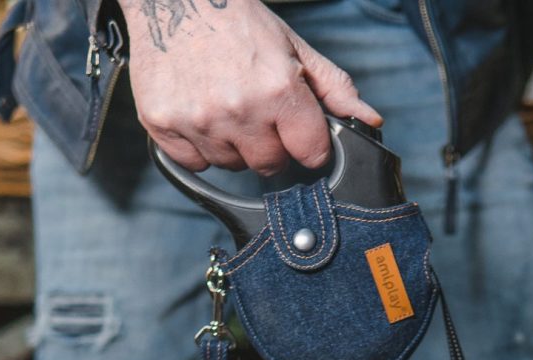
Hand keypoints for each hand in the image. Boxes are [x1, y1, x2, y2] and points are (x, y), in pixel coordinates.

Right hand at [120, 0, 382, 173]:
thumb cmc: (238, 21)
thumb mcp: (294, 48)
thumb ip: (333, 89)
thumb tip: (369, 120)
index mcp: (278, 89)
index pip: (310, 153)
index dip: (306, 144)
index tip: (297, 130)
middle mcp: (239, 108)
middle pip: (269, 166)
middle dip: (269, 145)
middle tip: (255, 109)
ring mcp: (199, 119)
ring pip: (231, 165)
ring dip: (233, 144)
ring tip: (224, 103)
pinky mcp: (163, 124)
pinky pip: (195, 163)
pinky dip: (199, 146)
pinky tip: (200, 111)